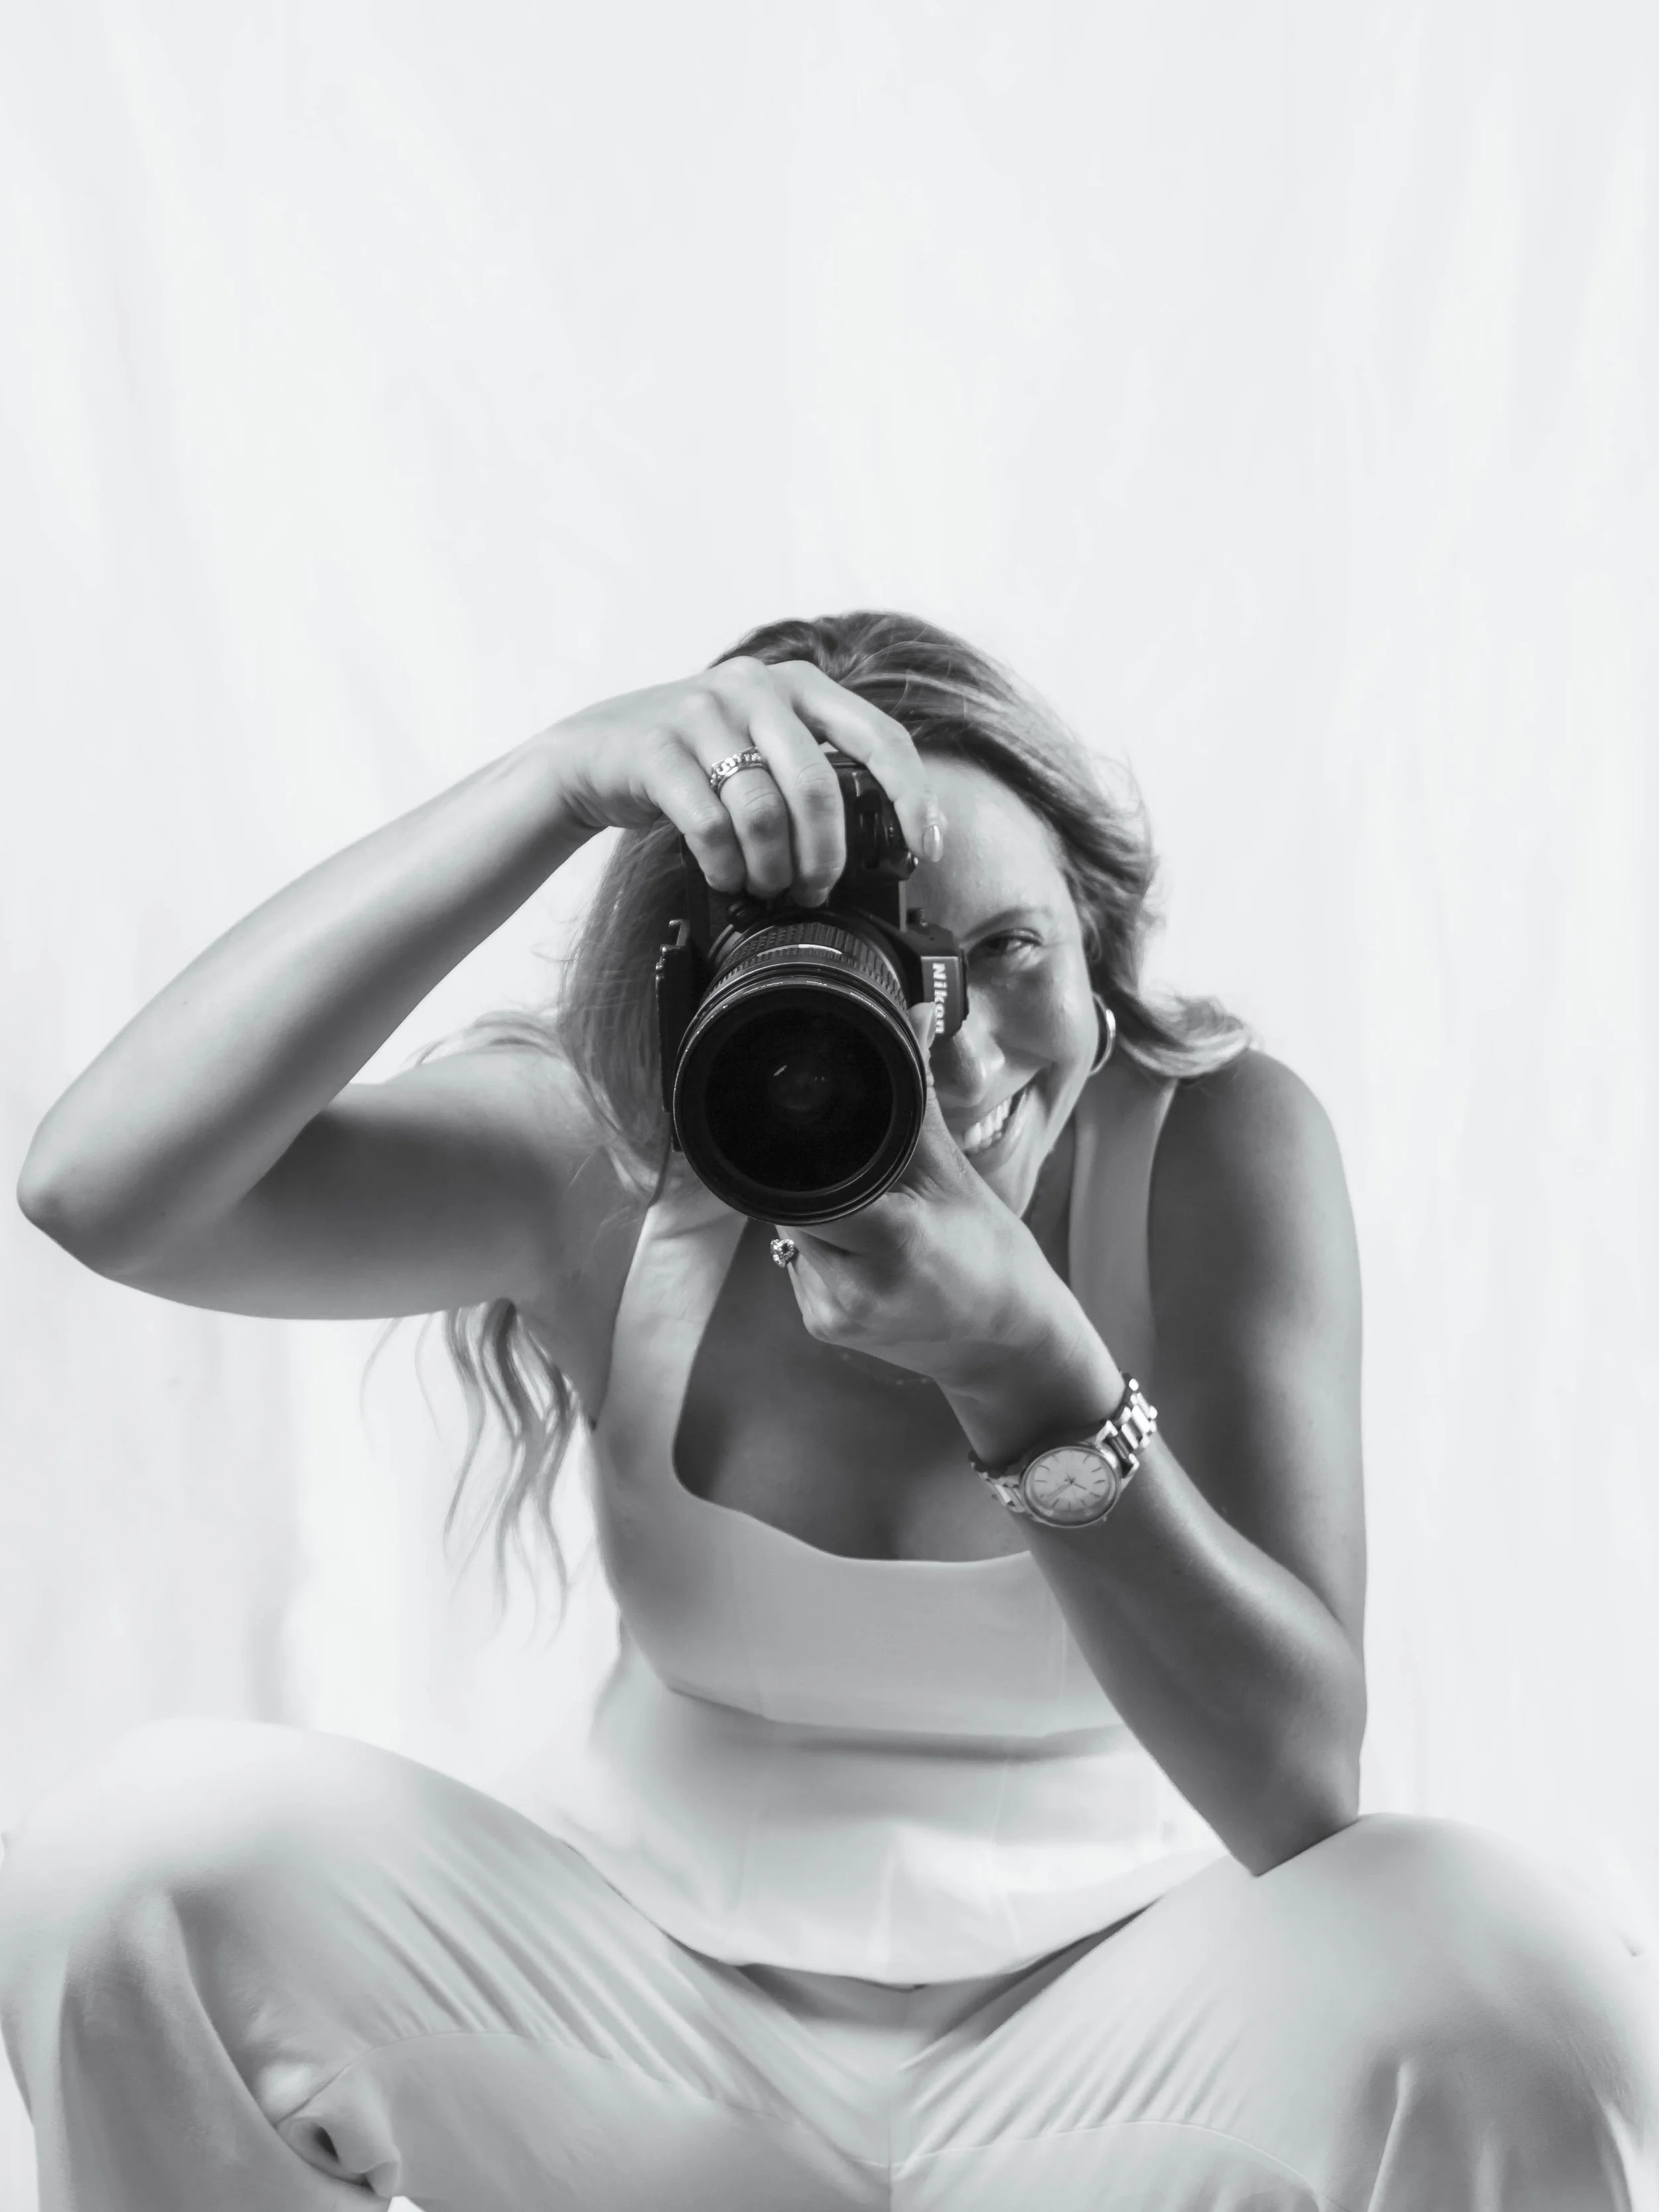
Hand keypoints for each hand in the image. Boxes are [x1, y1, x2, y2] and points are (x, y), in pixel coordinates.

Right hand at [534, 657, 943, 906]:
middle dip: (824, 856)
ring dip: (770, 868)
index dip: (910, 796)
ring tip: (764, 886)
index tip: (922, 847)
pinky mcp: (655, 748)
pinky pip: (708, 824)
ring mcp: (700, 713)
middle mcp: (754, 686)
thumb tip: (885, 836)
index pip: (879, 735)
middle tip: (815, 889)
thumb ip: (815, 769)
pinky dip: (724, 865)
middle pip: (818, 787)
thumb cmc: (692, 760)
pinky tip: (724, 876)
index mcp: (797, 683)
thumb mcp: (761, 744)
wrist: (593, 753)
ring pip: (762, 811)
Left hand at [772, 1009, 1079, 1398]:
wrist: (1005, 1345)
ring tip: (868, 1212)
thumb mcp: (956, 1175)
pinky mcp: (823, 1327)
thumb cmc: (991, 1256)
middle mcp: (854, 1287)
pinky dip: (821, 1246)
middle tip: (855, 1171)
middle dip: (813, 1180)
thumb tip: (914, 1017)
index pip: (808, 1184)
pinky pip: (799, 1264)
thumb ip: (920, 1098)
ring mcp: (833, 1314)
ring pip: (789, 1234)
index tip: (817, 1133)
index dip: (806, 1155)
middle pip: (790, 1205)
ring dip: (815, 1214)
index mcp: (894, 1244)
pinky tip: (863, 1247)